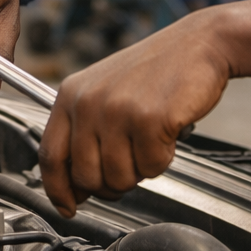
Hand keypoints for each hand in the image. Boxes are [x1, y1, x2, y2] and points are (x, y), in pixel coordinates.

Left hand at [39, 11, 230, 215]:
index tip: (68, 206)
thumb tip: (78, 184)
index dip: (58, 190)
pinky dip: (164, 158)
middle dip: (112, 183)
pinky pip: (152, 167)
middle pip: (87, 177)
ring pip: (119, 178)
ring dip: (141, 168)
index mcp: (71, 95)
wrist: (200, 43)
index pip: (50, 156)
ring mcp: (116, 111)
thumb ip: (86, 132)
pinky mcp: (148, 120)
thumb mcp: (107, 92)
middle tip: (132, 164)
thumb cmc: (157, 71)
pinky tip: (167, 132)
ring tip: (151, 138)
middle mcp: (88, 102)